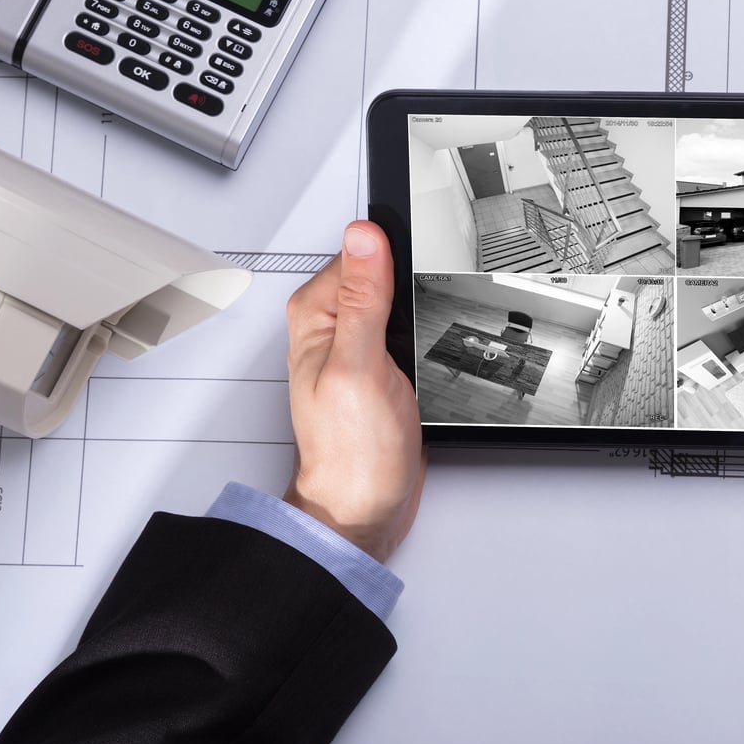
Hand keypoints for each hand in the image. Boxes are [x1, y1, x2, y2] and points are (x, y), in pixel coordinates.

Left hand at [283, 222, 425, 561]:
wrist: (364, 506)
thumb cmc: (350, 452)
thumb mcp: (360, 365)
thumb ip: (365, 299)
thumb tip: (365, 236)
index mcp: (317, 313)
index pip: (360, 253)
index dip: (394, 263)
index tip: (409, 292)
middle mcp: (333, 325)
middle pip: (384, 273)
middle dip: (411, 291)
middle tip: (413, 333)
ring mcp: (359, 345)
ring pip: (402, 301)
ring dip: (421, 316)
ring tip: (418, 352)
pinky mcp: (382, 364)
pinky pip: (411, 329)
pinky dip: (425, 338)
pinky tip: (424, 361)